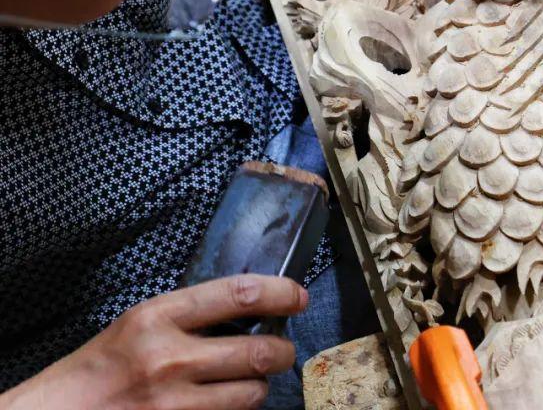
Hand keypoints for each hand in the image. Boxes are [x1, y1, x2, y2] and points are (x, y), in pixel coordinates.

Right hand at [0, 275, 307, 409]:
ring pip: (252, 393)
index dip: (281, 292)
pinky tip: (222, 403)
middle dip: (282, 350)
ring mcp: (174, 403)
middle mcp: (170, 359)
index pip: (240, 294)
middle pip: (261, 351)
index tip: (298, 295)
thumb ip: (187, 315)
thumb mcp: (137, 325)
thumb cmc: (97, 369)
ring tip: (247, 380)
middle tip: (281, 349)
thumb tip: (247, 306)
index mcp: (158, 317)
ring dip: (259, 386)